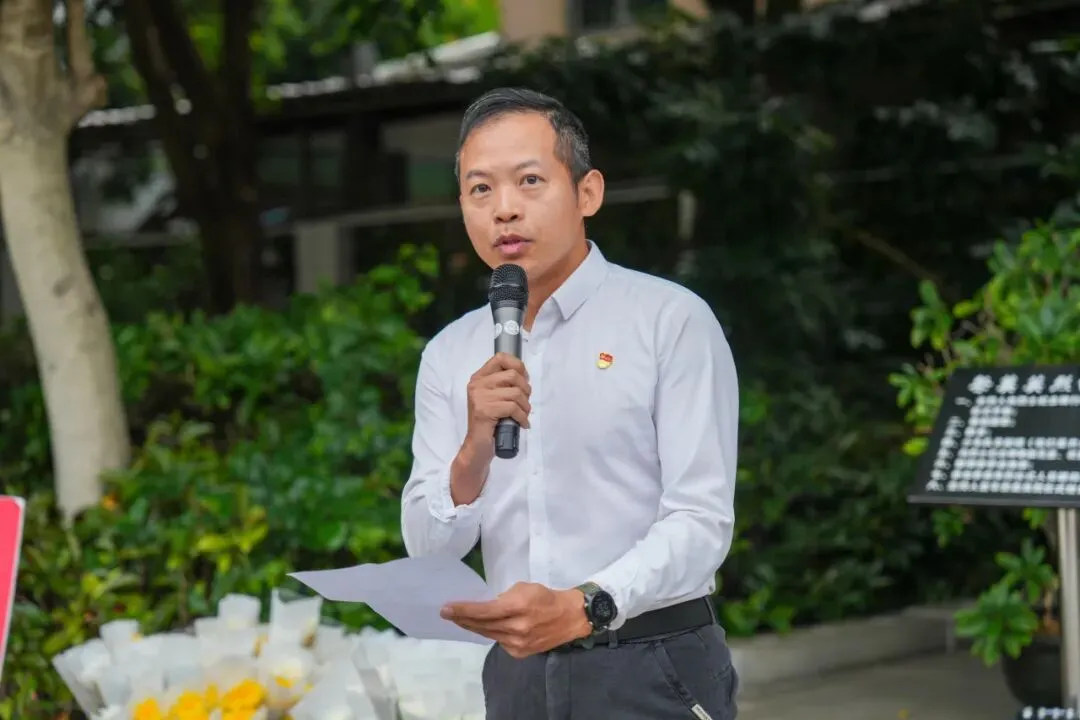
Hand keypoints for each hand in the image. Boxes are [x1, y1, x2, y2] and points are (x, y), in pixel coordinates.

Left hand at [441, 583, 591, 658]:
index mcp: (518, 607)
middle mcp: (516, 628)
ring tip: (461, 619)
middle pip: (482, 625)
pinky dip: (491, 633)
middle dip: (462, 619)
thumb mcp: (525, 588)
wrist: (570, 618)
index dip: (463, 610)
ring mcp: (517, 643)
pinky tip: (486, 627)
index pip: (484, 611)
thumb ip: (504, 598)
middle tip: (446, 613)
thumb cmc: (546, 598)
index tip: (446, 609)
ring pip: (488, 634)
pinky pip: (498, 641)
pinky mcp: (519, 653)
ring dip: (473, 626)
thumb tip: (488, 608)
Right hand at [462, 353, 531, 460]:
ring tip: (523, 415)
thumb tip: (525, 376)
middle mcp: (477, 384)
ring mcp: (479, 397)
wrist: (477, 446)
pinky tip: (522, 423)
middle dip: (525, 390)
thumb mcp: (494, 398)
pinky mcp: (484, 410)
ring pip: (515, 393)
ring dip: (525, 406)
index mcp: (479, 378)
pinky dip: (522, 417)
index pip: (500, 358)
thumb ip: (503, 385)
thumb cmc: (490, 422)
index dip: (518, 365)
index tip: (524, 379)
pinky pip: (513, 408)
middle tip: (524, 403)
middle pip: (512, 375)